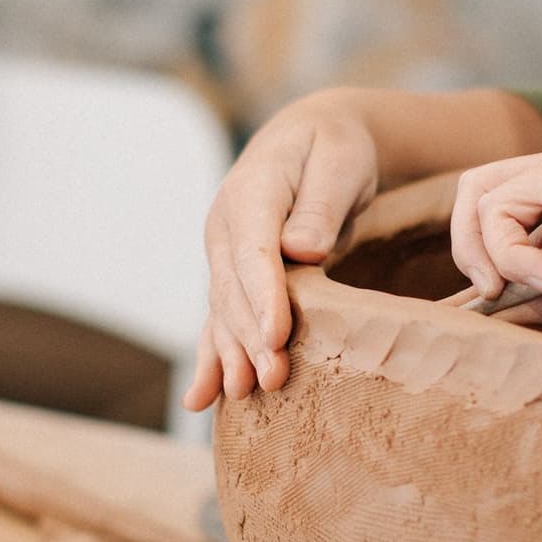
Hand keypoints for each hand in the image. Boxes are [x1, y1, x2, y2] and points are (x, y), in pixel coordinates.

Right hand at [183, 93, 379, 409]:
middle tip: (274, 379)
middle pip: (235, 289)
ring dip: (232, 354)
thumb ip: (321, 204)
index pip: (254, 249)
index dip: (264, 295)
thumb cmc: (335, 150)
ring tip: (244, 395)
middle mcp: (226, 225)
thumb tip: (301, 250)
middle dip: (251, 337)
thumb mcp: (339, 163)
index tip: (277, 335)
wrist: (313, 141)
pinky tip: (201, 399)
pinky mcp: (231, 275)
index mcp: (252, 190)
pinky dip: (211, 358)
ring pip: (224, 310)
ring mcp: (223, 253)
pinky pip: (219, 319)